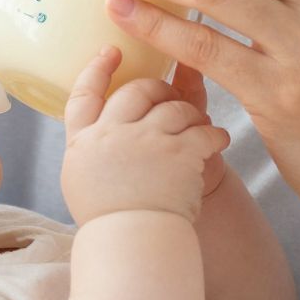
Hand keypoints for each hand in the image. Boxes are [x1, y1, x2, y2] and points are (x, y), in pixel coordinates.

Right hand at [61, 47, 231, 225]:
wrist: (133, 249)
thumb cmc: (111, 224)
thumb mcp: (83, 182)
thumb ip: (93, 150)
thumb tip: (107, 129)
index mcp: (82, 143)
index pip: (83, 94)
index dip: (97, 69)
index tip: (111, 51)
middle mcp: (111, 135)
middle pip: (136, 91)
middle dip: (157, 88)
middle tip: (170, 96)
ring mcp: (146, 141)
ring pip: (173, 107)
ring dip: (189, 114)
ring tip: (197, 128)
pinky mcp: (179, 153)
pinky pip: (203, 130)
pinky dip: (214, 135)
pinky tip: (218, 141)